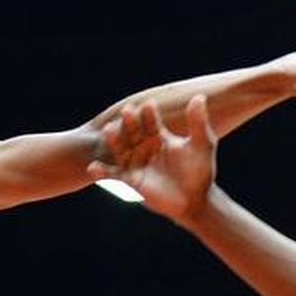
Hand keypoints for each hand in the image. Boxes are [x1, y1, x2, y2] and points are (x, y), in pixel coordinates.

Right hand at [87, 96, 215, 221]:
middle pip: (133, 131)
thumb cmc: (201, 170)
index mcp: (159, 137)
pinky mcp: (130, 181)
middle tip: (127, 111)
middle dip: (130, 122)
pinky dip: (101, 172)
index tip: (149, 104)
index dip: (149, 113)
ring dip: (113, 140)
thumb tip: (199, 96)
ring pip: (120, 149)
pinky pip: (113, 175)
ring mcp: (136, 163)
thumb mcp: (202, 144)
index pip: (151, 121)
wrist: (196, 199)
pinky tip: (93, 167)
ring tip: (109, 130)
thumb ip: (198, 122)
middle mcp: (144, 147)